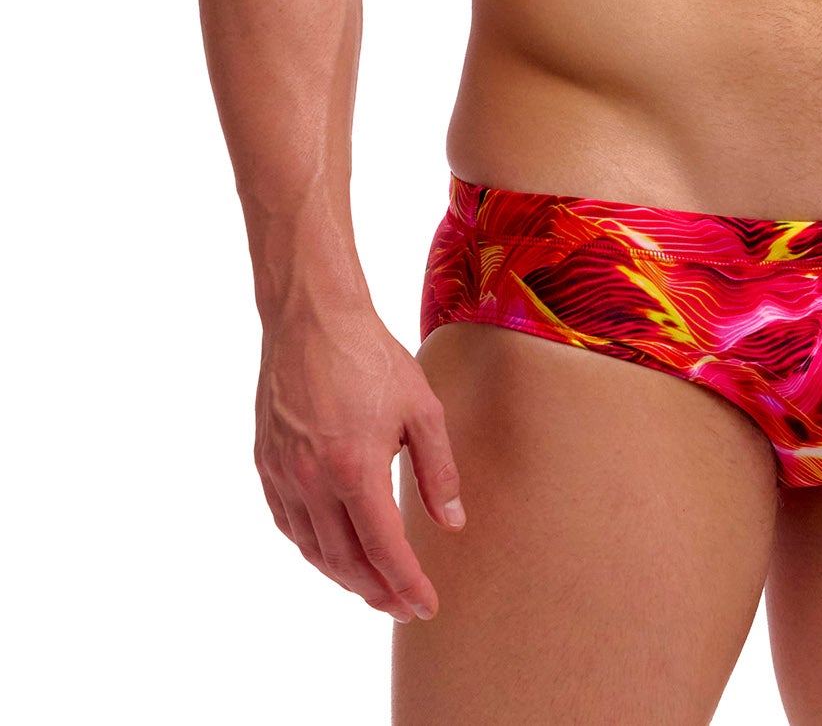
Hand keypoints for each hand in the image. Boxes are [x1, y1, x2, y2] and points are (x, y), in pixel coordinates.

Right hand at [255, 305, 464, 622]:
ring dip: (345, 578)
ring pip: (313, 550)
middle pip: (345, 562)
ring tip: (373, 587)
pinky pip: (289, 525)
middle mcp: (312, 481)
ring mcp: (283, 475)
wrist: (312, 317)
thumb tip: (452, 524)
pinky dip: (314, 548)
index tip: (426, 607)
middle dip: (377, 592)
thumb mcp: (422, 408)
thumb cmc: (371, 357)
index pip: (383, 550)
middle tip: (402, 606)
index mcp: (354, 469)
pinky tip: (334, 551)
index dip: (406, 585)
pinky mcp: (266, 465)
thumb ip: (438, 471)